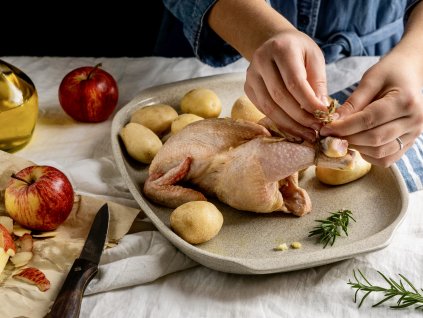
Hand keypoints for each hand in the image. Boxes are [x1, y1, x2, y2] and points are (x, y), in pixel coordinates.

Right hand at [244, 29, 328, 141]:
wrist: (275, 41)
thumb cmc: (298, 51)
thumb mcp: (314, 58)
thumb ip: (318, 83)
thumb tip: (321, 111)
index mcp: (281, 49)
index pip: (294, 82)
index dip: (309, 102)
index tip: (324, 116)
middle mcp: (261, 61)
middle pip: (279, 97)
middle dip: (300, 117)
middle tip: (316, 129)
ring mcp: (251, 75)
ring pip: (268, 107)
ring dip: (289, 124)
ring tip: (306, 133)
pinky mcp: (247, 88)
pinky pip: (262, 109)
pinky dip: (279, 121)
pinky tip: (294, 127)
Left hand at [320, 51, 422, 166]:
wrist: (410, 75)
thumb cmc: (390, 73)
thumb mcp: (370, 80)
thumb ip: (352, 102)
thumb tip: (333, 123)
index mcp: (405, 101)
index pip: (369, 120)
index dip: (344, 127)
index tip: (325, 129)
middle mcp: (414, 121)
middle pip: (374, 139)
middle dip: (347, 139)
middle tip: (328, 136)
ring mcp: (413, 135)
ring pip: (379, 153)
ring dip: (356, 148)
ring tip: (341, 138)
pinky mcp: (408, 144)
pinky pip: (385, 158)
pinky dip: (367, 154)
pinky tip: (357, 142)